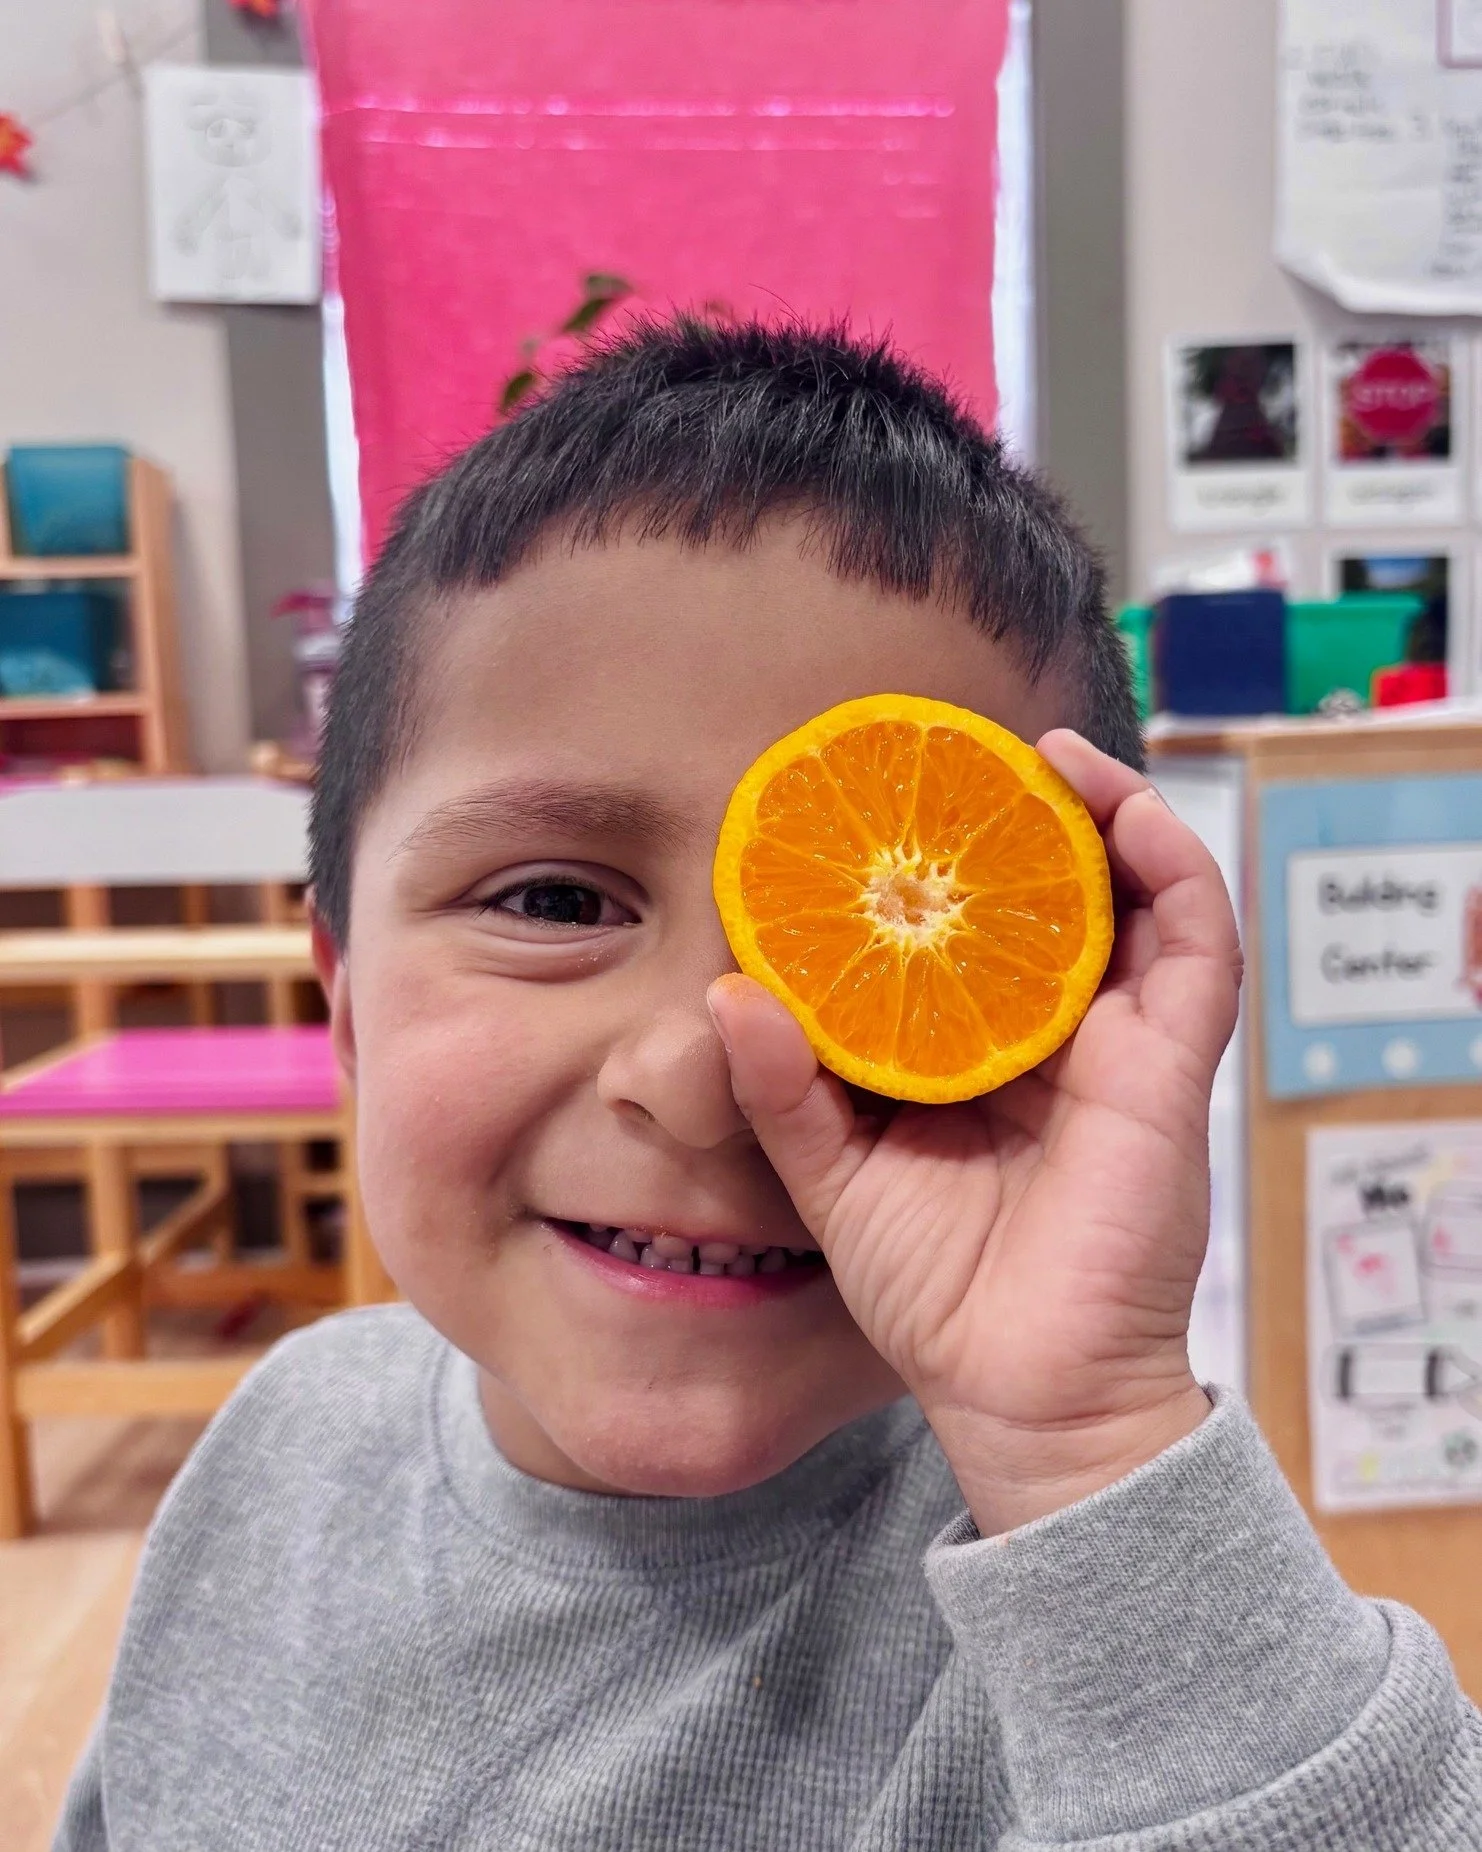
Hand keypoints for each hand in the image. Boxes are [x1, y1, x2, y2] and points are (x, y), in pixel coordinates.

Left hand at [707, 730, 1239, 1533]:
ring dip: (1110, 816)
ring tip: (1053, 760)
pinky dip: (1175, 872)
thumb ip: (784, 1087)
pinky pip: (1197, 949)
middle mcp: (1058, 1037)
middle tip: (980, 759)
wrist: (1022, 1396)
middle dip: (1033, 819)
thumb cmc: (938, 1293)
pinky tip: (1126, 815)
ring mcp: (1122, 1048)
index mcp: (984, 1054)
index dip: (952, 861)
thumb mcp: (835, 1174)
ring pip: (1141, 899)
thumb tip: (726, 992)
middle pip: (1062, 897)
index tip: (898, 797)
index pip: (977, 931)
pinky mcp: (1170, 1070)